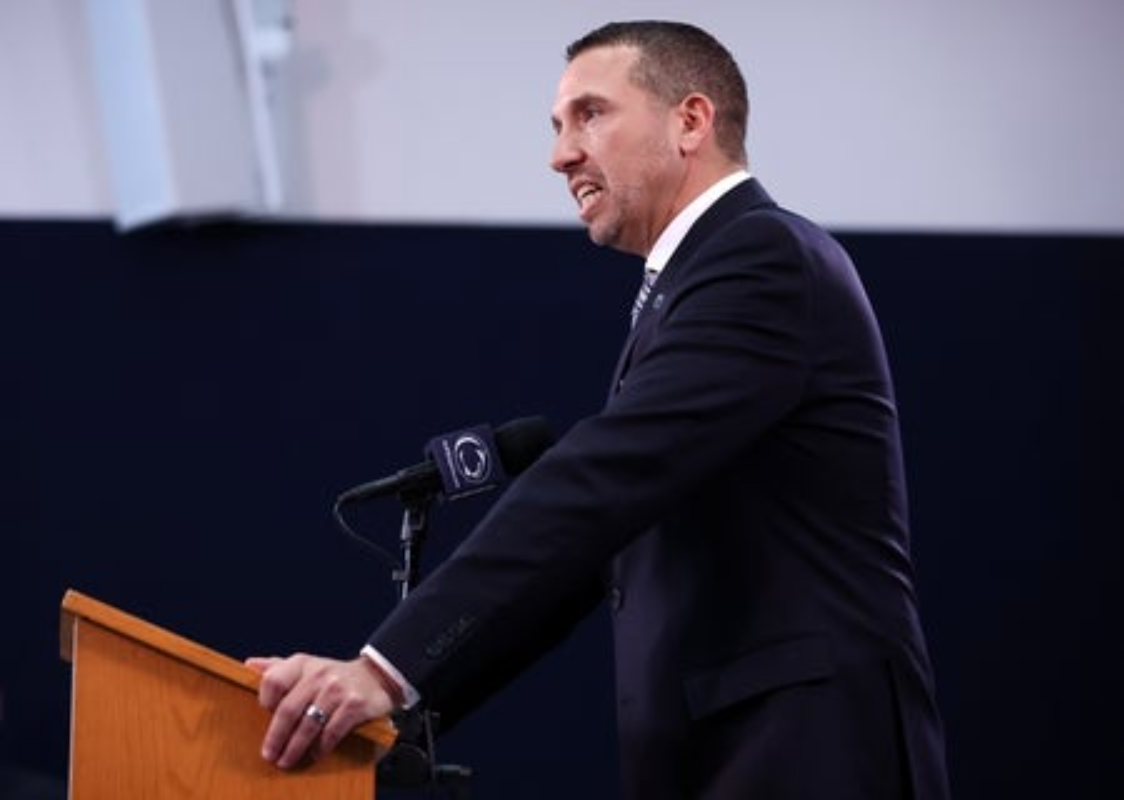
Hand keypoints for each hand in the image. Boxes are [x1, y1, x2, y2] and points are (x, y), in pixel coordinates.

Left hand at [246, 653, 395, 768]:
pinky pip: (332, 731)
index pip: (273, 680)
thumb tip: (249, 665)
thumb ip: (278, 667)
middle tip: (269, 754)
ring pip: (309, 724)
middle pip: (288, 709)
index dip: (265, 700)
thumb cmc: (333, 677)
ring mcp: (338, 688)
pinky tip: (315, 753)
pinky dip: (321, 746)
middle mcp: (319, 673)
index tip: (264, 716)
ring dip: (295, 747)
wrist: (376, 677)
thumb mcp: (306, 666)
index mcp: (303, 663)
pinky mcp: (355, 704)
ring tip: (287, 760)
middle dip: (276, 736)